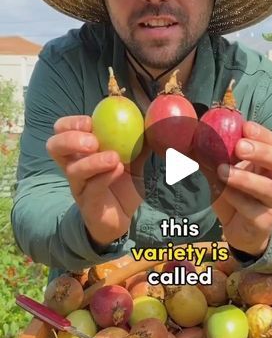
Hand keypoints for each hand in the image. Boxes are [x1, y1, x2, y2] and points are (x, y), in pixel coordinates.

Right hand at [46, 115, 146, 245]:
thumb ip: (138, 140)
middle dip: (70, 139)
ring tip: (114, 158)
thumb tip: (151, 121)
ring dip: (93, 161)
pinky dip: (105, 177)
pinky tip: (119, 169)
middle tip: (93, 141)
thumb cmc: (123, 183)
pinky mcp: (89, 203)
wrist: (125, 217)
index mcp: (81, 150)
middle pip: (54, 147)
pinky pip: (92, 189)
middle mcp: (74, 166)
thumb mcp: (134, 158)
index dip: (72, 123)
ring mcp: (79, 186)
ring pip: (74, 170)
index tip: (91, 122)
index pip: (61, 130)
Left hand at [211, 121, 271, 255]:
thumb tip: (188, 136)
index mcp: (271, 164)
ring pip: (267, 188)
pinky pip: (251, 209)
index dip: (262, 134)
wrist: (237, 229)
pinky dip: (234, 198)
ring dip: (245, 178)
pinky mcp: (263, 222)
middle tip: (240, 146)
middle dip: (263, 152)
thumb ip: (211, 156)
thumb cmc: (234, 195)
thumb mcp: (221, 173)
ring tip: (222, 170)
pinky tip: (220, 191)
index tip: (245, 126)